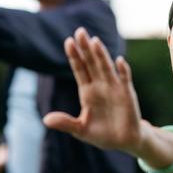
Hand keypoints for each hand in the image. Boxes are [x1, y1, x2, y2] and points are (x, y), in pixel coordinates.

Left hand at [43, 28, 142, 152]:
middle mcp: (100, 85)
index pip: (80, 69)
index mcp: (87, 91)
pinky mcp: (127, 94)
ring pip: (106, 67)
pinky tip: (119, 61)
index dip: (75, 56)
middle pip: (92, 63)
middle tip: (80, 31)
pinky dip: (123, 71)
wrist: (123, 141)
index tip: (68, 42)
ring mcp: (114, 88)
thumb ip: (65, 123)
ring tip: (95, 41)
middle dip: (86, 48)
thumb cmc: (101, 134)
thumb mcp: (80, 130)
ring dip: (101, 55)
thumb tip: (45, 120)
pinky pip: (124, 80)